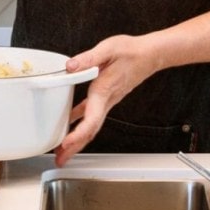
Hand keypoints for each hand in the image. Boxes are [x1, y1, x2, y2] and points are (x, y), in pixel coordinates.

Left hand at [53, 34, 164, 164]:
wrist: (149, 55)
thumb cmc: (131, 52)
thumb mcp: (108, 49)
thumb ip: (88, 58)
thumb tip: (70, 66)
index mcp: (104, 91)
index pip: (91, 119)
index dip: (78, 134)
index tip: (65, 143)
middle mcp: (106, 100)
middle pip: (90, 131)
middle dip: (74, 148)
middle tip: (60, 160)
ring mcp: (107, 102)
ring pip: (91, 127)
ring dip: (76, 140)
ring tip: (62, 150)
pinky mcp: (106, 98)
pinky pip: (91, 115)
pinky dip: (79, 124)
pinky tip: (69, 124)